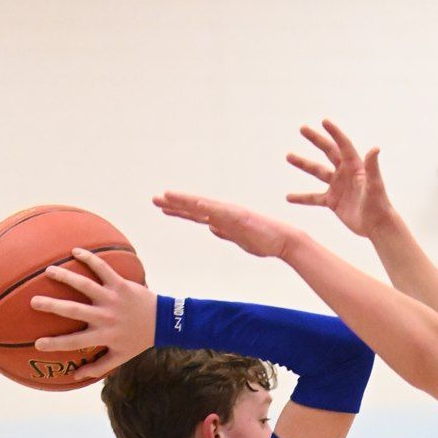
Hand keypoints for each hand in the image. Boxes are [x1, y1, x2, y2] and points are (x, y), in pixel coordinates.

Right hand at [30, 249, 155, 382]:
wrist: (163, 322)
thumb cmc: (138, 341)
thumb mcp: (120, 357)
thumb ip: (98, 367)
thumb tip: (75, 377)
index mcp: (103, 335)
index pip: (74, 342)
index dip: (55, 344)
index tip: (37, 344)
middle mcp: (105, 317)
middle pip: (73, 310)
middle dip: (52, 306)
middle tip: (33, 302)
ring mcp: (112, 299)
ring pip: (85, 285)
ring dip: (66, 277)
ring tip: (48, 271)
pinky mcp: (120, 284)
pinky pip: (103, 268)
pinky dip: (89, 258)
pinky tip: (75, 251)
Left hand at [153, 191, 295, 257]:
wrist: (283, 241)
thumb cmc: (263, 240)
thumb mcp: (237, 238)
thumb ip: (224, 231)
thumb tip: (211, 227)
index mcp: (222, 219)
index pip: (195, 214)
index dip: (178, 210)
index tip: (162, 206)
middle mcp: (223, 213)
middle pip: (194, 207)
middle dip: (174, 203)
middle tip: (154, 199)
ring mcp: (230, 214)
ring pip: (203, 206)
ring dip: (185, 201)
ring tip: (167, 196)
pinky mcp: (239, 217)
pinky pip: (220, 211)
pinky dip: (206, 206)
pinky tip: (194, 203)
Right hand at [286, 119, 391, 238]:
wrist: (376, 225)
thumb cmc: (379, 204)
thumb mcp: (374, 184)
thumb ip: (372, 166)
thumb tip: (375, 148)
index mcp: (355, 166)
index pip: (343, 145)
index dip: (334, 133)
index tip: (324, 121)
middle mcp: (345, 172)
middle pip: (328, 151)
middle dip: (316, 140)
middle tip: (302, 128)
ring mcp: (337, 186)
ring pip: (317, 172)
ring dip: (303, 164)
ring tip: (289, 156)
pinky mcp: (333, 201)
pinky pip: (314, 198)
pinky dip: (302, 198)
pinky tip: (288, 197)